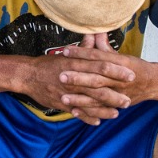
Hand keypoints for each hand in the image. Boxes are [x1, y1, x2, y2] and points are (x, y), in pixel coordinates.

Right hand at [16, 35, 135, 123]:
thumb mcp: (66, 54)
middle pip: (99, 86)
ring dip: (105, 109)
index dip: (117, 71)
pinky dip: (88, 118)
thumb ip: (83, 49)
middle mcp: (73, 78)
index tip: (131, 74)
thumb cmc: (48, 64)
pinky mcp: (61, 103)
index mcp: (76, 63)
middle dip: (115, 93)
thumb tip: (94, 35)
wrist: (26, 75)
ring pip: (90, 102)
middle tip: (129, 99)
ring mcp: (67, 92)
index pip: (101, 65)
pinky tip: (98, 122)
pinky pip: (77, 113)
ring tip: (118, 112)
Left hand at [60, 31, 157, 108]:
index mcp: (121, 63)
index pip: (98, 57)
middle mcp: (119, 78)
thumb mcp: (121, 55)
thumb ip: (105, 47)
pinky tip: (74, 112)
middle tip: (61, 76)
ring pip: (98, 96)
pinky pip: (101, 109)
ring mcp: (119, 93)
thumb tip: (94, 32)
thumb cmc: (135, 67)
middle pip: (98, 78)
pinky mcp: (117, 105)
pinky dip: (88, 111)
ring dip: (80, 98)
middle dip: (79, 78)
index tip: (66, 51)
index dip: (82, 53)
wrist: (155, 83)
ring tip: (63, 98)